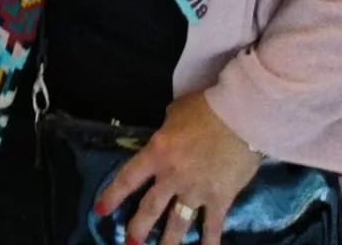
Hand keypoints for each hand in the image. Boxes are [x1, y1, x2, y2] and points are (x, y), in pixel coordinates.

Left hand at [95, 91, 261, 244]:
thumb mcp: (176, 113)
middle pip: (150, 208)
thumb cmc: (206, 109)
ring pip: (177, 223)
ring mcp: (196, 191)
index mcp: (157, 153)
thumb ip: (167, 129)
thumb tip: (168, 134)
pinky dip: (209, 242)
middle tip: (129, 244)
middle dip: (138, 229)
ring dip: (168, 242)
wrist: (240, 117)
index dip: (112, 196)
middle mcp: (172, 176)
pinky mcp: (220, 199)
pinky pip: (212, 226)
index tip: (101, 211)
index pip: (128, 178)